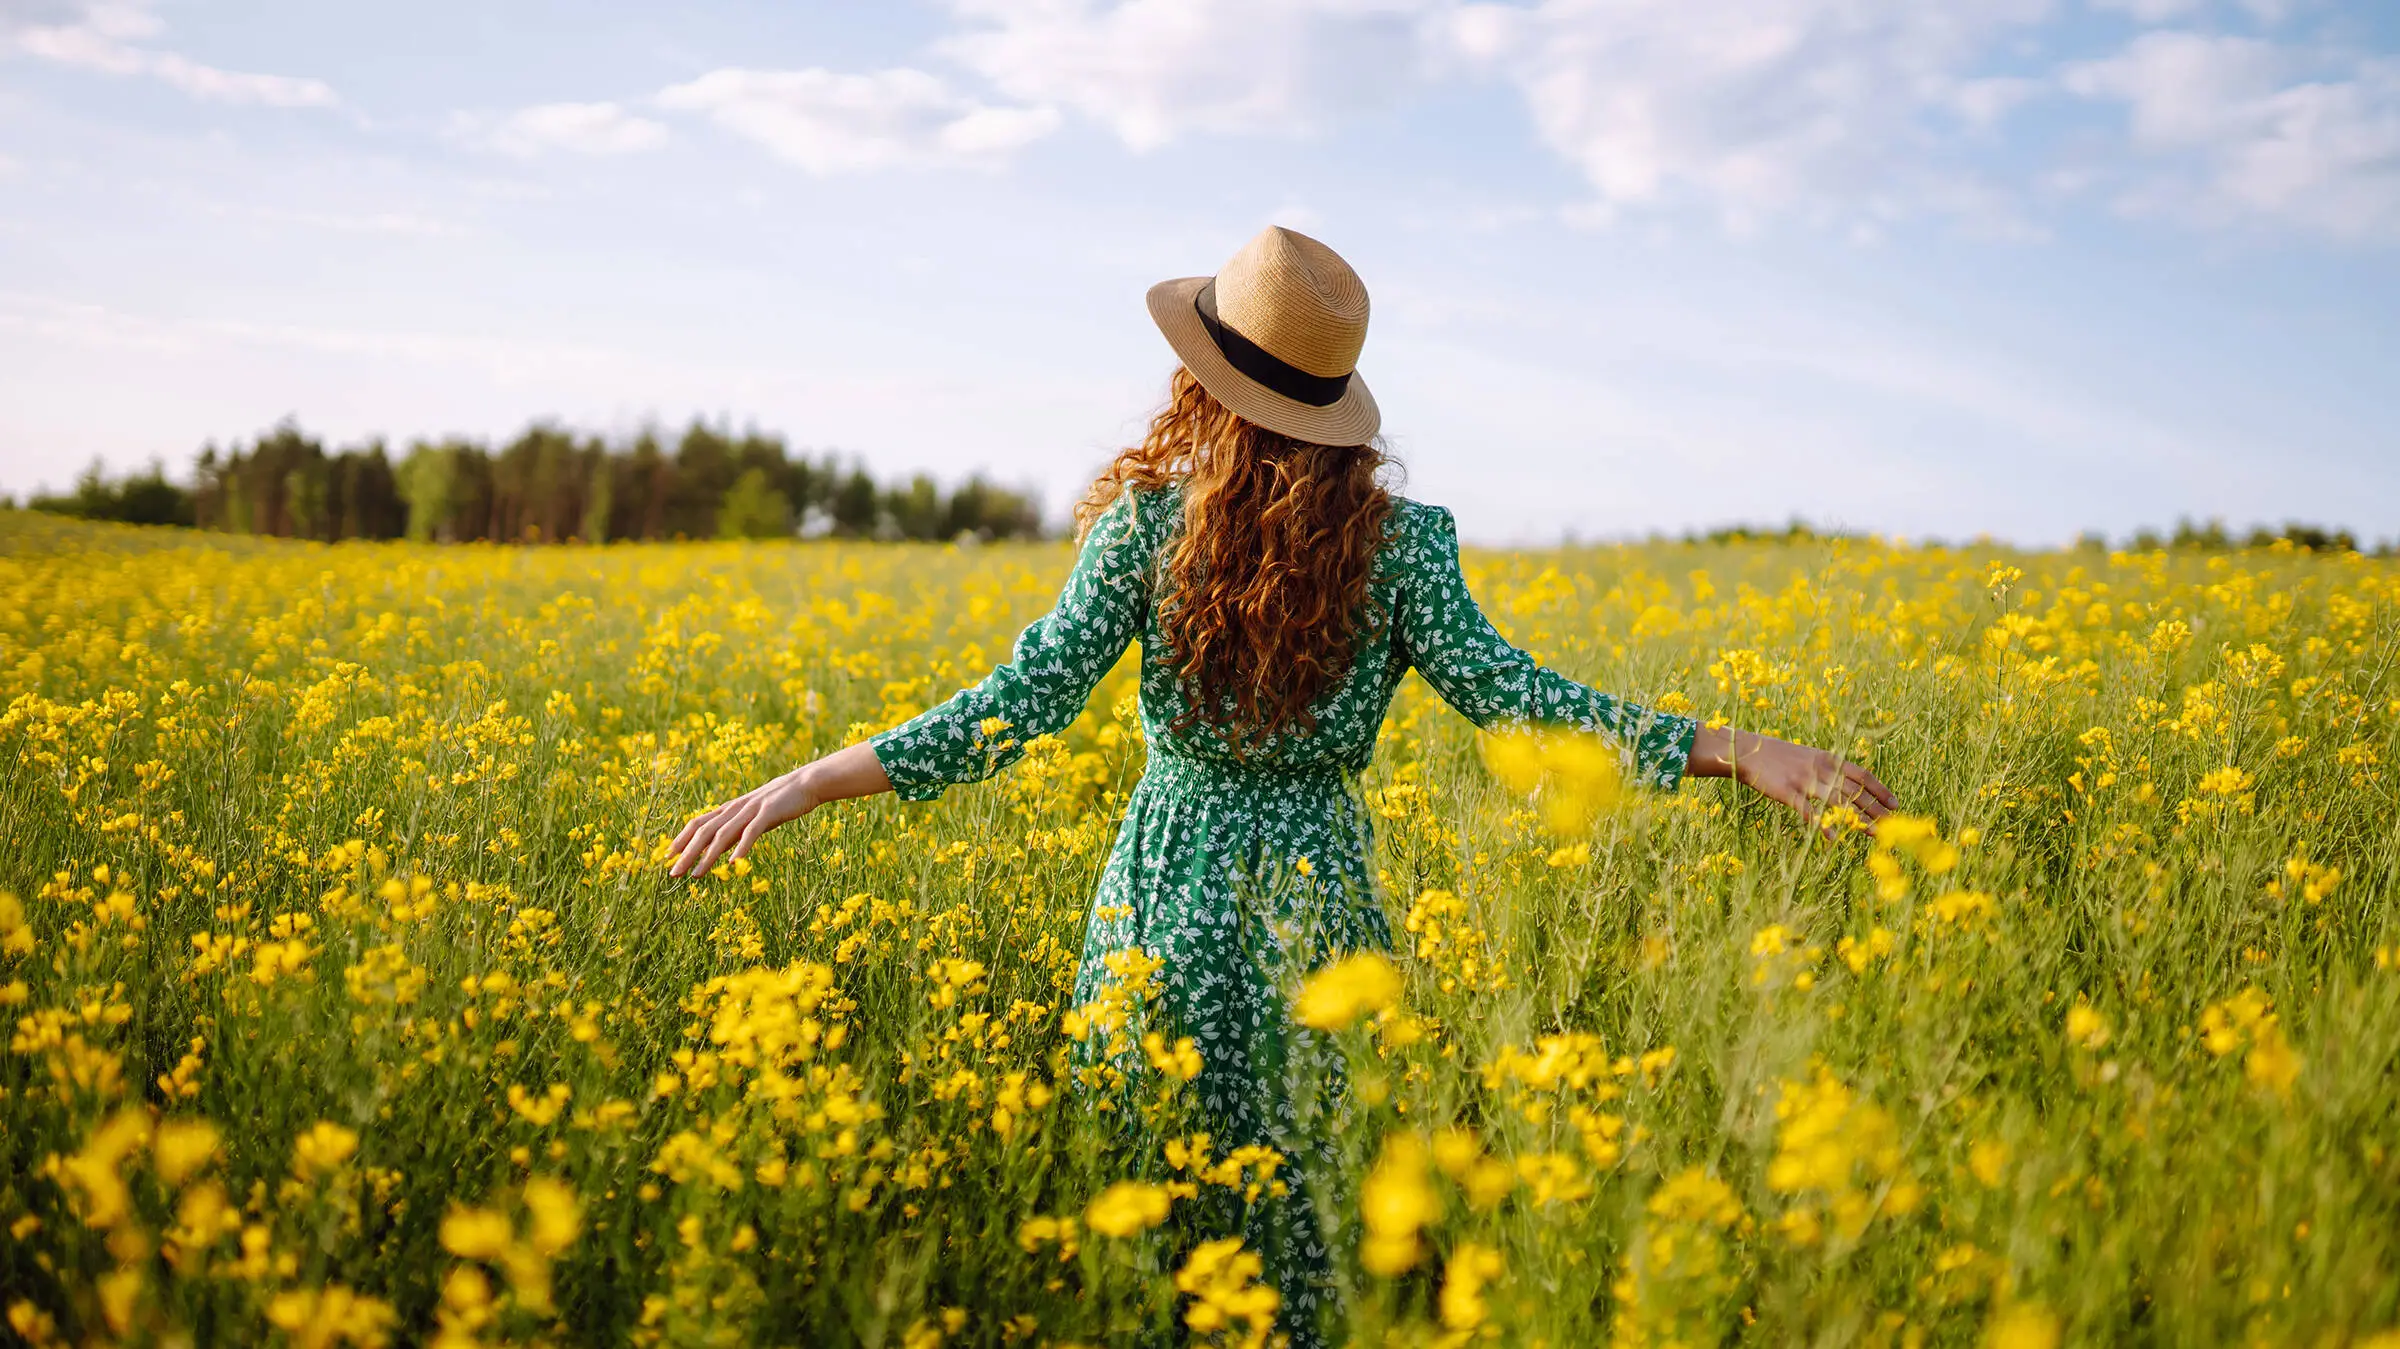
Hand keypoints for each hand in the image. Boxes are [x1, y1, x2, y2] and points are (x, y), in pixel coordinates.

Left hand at [667, 766, 820, 877]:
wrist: (806, 783)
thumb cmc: (779, 802)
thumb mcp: (752, 816)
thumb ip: (735, 829)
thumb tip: (717, 848)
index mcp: (730, 809)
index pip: (698, 823)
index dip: (681, 839)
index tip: (666, 857)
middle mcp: (735, 809)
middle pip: (704, 831)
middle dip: (686, 853)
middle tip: (672, 873)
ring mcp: (751, 810)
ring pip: (723, 834)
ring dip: (707, 856)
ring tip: (696, 875)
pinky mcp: (768, 813)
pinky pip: (751, 832)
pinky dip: (741, 847)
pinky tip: (733, 863)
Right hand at [1689, 725, 1897, 833]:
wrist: (1747, 751)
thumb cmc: (1778, 756)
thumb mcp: (1808, 756)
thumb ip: (1828, 769)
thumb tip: (1849, 784)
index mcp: (1829, 759)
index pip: (1862, 775)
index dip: (1881, 790)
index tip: (1896, 804)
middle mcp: (1821, 769)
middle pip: (1855, 791)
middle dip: (1876, 809)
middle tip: (1892, 825)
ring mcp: (1805, 781)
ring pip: (1839, 802)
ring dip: (1858, 819)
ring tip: (1873, 833)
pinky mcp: (1788, 793)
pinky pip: (1809, 811)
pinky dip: (1823, 824)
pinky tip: (1835, 837)